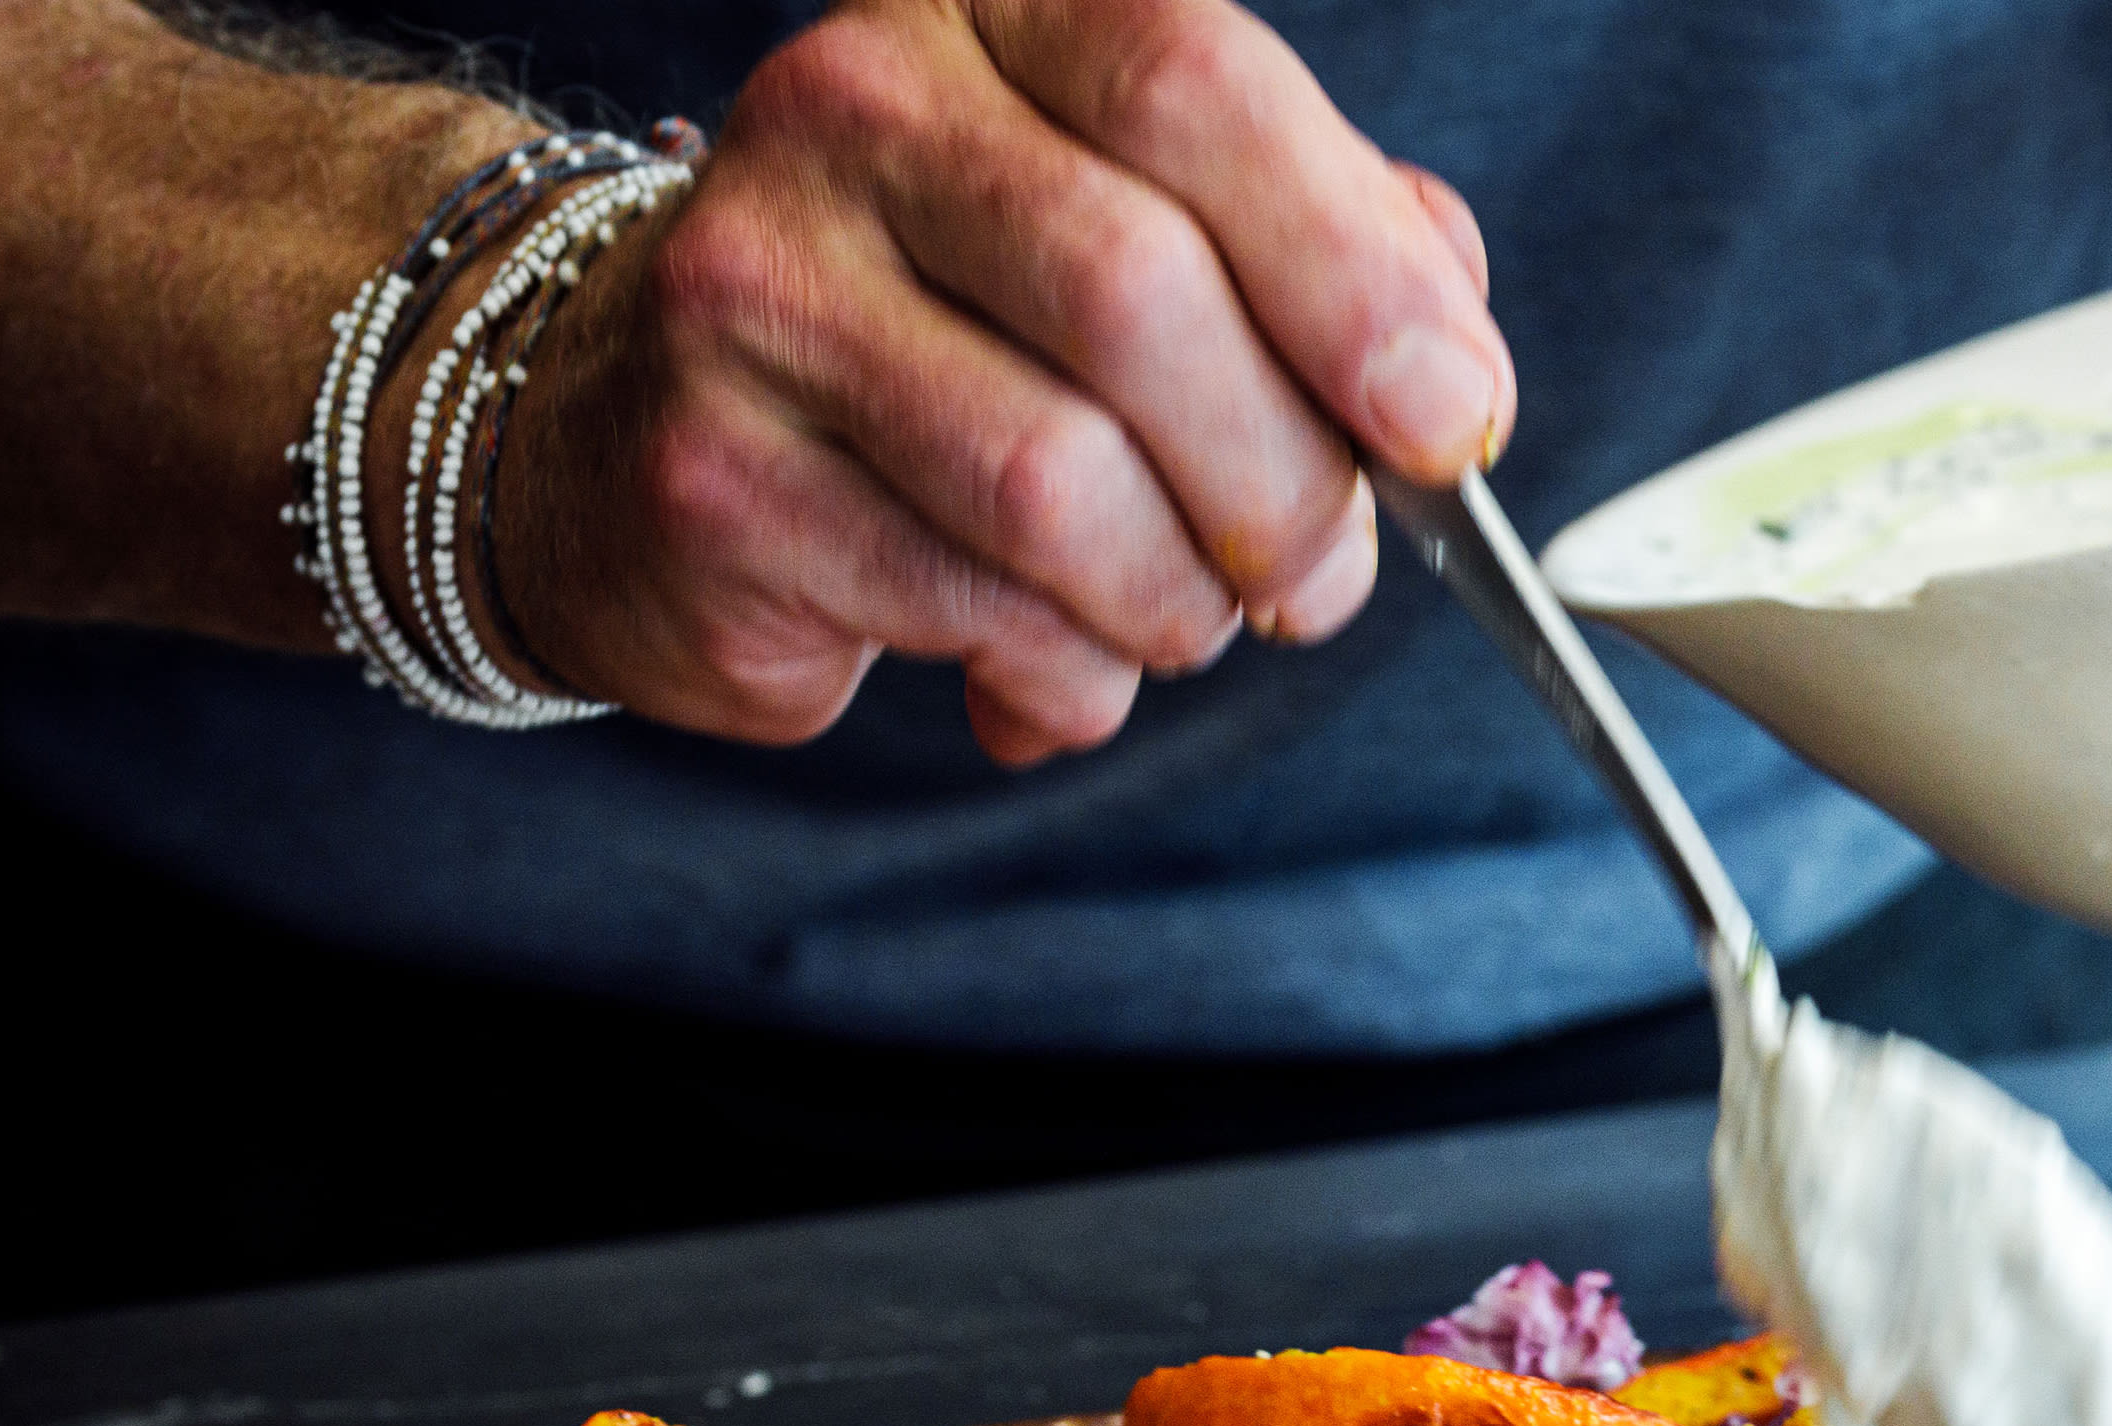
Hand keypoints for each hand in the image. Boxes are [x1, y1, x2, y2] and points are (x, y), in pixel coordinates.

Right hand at [497, 0, 1512, 763]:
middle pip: (1140, 297)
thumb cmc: (973, 334)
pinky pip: (971, 610)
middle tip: (1317, 579)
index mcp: (999, 12)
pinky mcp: (716, 474)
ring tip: (1178, 619)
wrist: (662, 430)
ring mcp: (759, 285)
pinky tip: (1046, 658)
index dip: (1353, 270)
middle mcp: (857, 107)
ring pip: (1060, 487)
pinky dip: (1067, 674)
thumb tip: (1448, 371)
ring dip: (1176, 604)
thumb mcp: (1162, 239)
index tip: (1448, 420)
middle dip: (1285, 486)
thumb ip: (1330, 257)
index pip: (1194, 82)